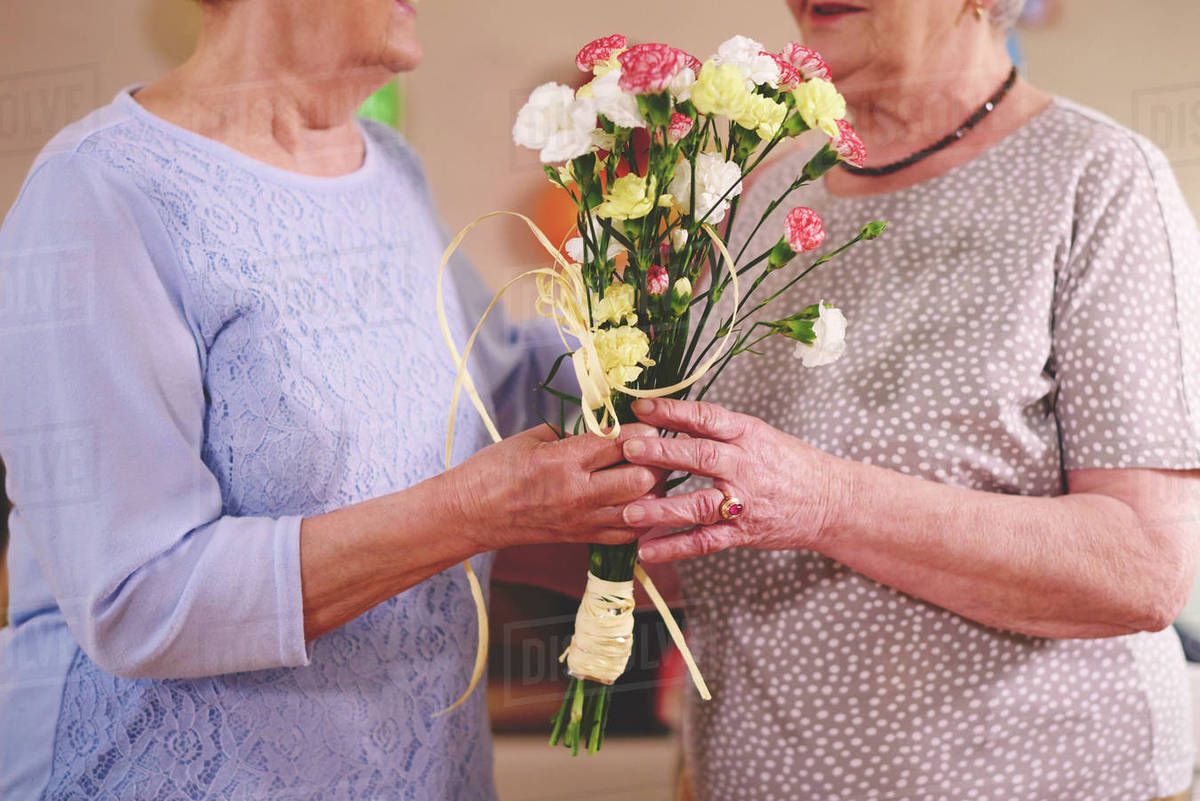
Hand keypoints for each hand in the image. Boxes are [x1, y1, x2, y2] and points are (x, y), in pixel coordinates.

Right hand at [449, 423, 661, 550]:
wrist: (471, 514)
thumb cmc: (494, 470)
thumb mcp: (531, 438)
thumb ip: (573, 432)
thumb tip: (607, 425)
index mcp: (563, 461)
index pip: (621, 443)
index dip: (641, 431)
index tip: (644, 424)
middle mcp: (578, 494)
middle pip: (642, 480)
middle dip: (653, 462)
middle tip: (649, 451)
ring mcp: (582, 521)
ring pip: (641, 509)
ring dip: (650, 491)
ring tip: (644, 475)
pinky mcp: (581, 538)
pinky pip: (626, 534)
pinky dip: (638, 516)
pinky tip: (633, 501)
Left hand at [619, 398, 842, 561]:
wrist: (830, 501)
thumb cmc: (788, 464)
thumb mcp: (758, 435)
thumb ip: (717, 430)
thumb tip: (669, 418)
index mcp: (747, 435)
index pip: (706, 418)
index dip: (673, 411)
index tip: (641, 407)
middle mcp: (744, 467)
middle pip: (700, 457)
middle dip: (662, 453)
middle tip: (629, 450)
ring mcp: (743, 502)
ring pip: (699, 505)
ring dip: (662, 509)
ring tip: (628, 512)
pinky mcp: (743, 532)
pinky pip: (705, 542)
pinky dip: (676, 547)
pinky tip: (647, 550)